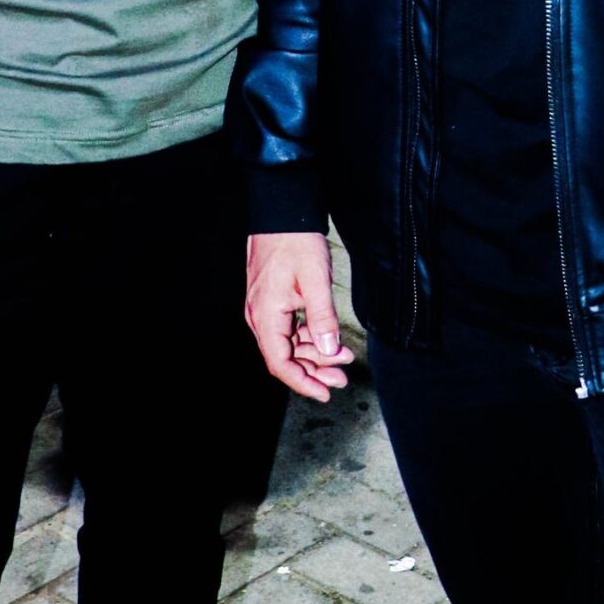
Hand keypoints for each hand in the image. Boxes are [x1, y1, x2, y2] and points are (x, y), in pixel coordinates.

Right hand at [246, 231, 352, 403]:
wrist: (282, 211)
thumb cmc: (295, 241)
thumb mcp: (315, 281)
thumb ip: (323, 318)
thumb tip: (330, 351)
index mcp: (265, 315)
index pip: (280, 364)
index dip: (303, 382)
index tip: (325, 393)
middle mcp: (260, 316)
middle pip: (285, 357)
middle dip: (314, 370)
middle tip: (342, 377)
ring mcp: (265, 308)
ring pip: (289, 344)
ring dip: (314, 354)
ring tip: (343, 358)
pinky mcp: (273, 300)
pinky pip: (289, 329)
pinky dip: (310, 337)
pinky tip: (329, 339)